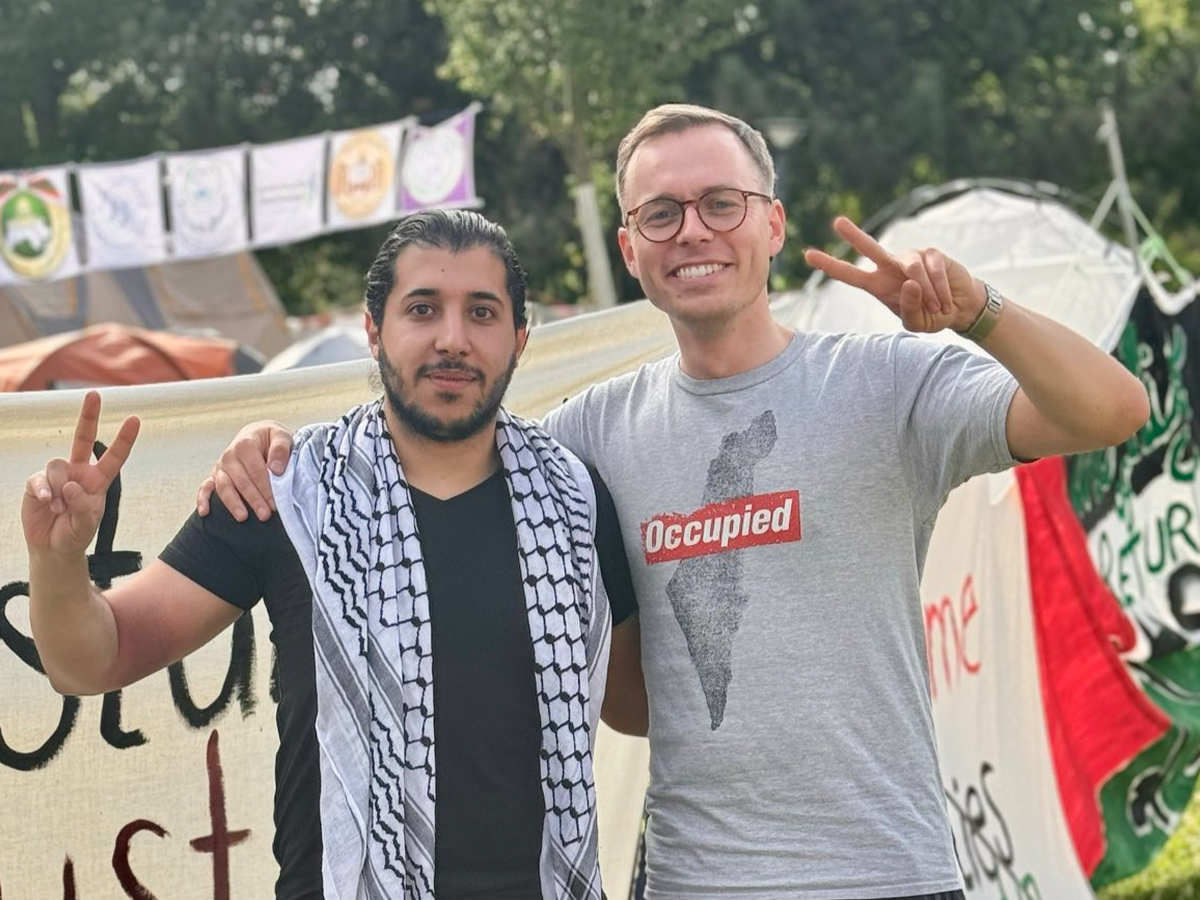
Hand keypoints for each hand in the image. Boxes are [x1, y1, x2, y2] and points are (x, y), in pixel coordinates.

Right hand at [23, 391, 139, 558]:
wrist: (53, 547)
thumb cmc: (76, 534)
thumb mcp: (86, 524)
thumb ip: (83, 505)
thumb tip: (70, 485)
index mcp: (99, 480)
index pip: (114, 457)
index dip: (124, 439)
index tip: (135, 419)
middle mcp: (79, 472)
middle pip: (83, 438)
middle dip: (89, 415)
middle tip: (94, 394)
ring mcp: (57, 475)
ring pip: (57, 465)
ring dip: (58, 489)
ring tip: (60, 509)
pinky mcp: (36, 482)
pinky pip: (39, 478)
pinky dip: (43, 491)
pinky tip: (47, 503)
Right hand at [196, 420, 293, 521]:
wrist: (258, 435)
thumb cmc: (271, 439)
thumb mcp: (282, 437)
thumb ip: (280, 450)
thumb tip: (275, 469)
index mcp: (245, 444)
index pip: (256, 470)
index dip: (266, 488)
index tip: (275, 502)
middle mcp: (229, 455)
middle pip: (242, 481)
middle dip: (254, 500)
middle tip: (265, 515)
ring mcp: (221, 466)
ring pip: (224, 487)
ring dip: (233, 503)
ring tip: (243, 517)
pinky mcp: (215, 475)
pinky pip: (205, 487)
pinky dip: (202, 499)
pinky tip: (204, 512)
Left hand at [804, 216, 985, 333]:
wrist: (959, 307)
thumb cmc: (932, 315)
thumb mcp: (916, 323)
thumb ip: (908, 308)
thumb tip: (909, 282)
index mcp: (878, 285)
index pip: (850, 275)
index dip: (830, 265)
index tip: (808, 254)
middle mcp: (890, 267)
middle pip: (870, 248)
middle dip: (854, 235)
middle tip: (837, 223)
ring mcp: (910, 257)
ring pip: (911, 269)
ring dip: (926, 292)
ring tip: (935, 306)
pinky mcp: (931, 253)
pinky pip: (932, 270)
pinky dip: (939, 288)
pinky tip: (945, 299)